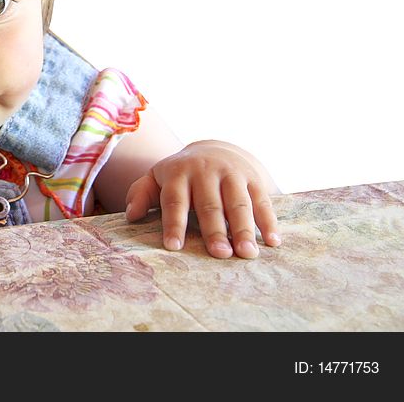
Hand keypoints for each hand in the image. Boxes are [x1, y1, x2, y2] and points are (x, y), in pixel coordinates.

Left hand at [124, 140, 281, 258]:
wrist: (216, 148)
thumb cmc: (181, 173)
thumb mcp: (156, 177)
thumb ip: (141, 193)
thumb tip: (132, 215)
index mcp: (178, 173)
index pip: (174, 200)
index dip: (174, 224)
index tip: (173, 247)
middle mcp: (205, 171)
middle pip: (209, 204)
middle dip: (215, 230)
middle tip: (219, 255)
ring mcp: (232, 173)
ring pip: (238, 203)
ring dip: (244, 229)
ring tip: (247, 254)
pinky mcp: (254, 178)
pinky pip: (262, 201)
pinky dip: (268, 222)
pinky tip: (272, 242)